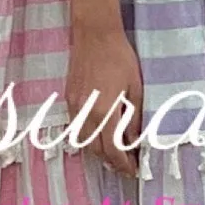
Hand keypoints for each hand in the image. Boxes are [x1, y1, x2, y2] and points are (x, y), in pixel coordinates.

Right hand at [64, 20, 146, 176]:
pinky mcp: (69, 99)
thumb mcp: (135, 87)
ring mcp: (74, 106)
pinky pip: (76, 128)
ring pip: (83, 141)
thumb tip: (134, 140)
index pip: (112, 148)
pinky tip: (99, 136)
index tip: (133, 170)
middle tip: (126, 166)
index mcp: (105, 110)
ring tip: (114, 154)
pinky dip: (87, 138)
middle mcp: (86, 112)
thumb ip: (133, 117)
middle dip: (111, 162)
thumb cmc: (119, 57)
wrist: (94, 34)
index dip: (123, 163)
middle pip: (96, 150)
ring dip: (98, 152)